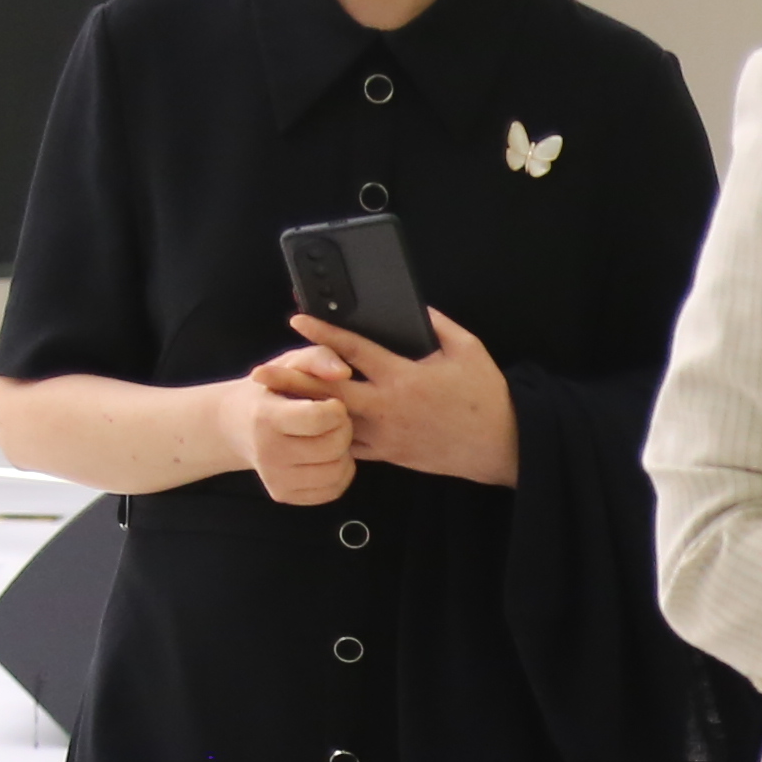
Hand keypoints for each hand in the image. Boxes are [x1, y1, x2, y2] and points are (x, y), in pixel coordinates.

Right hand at [224, 346, 355, 505]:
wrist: (236, 425)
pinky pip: (332, 491)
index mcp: (266, 417)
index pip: (319, 419)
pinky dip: (340, 474)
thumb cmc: (271, 388)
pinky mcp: (283, 495)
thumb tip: (344, 372)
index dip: (336, 409)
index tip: (331, 403)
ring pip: (337, 472)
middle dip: (343, 429)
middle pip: (333, 447)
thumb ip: (318, 358)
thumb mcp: (290, 363)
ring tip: (329, 437)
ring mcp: (274, 478)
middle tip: (333, 420)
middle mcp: (267, 452)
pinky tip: (327, 457)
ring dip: (344, 453)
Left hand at [291, 308, 520, 487]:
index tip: (297, 319)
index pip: (353, 351)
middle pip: (327, 393)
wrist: (501, 446)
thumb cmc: (486, 395)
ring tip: (276, 402)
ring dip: (304, 411)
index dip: (322, 332)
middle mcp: (387, 408)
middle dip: (291, 381)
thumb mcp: (467, 348)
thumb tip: (412, 306)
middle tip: (261, 373)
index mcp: (404, 377)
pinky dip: (331, 436)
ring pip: (333, 423)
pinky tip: (313, 427)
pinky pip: (351, 447)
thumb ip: (436, 324)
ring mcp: (385, 436)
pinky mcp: (390, 455)